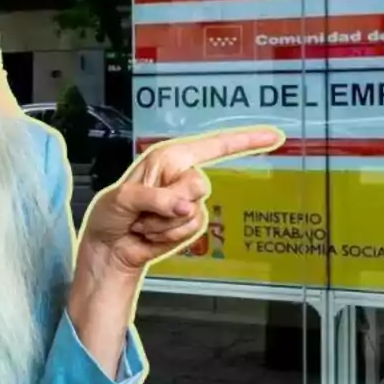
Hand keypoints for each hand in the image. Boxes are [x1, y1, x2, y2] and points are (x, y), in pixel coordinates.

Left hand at [77, 126, 284, 281]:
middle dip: (170, 201)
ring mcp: (187, 201)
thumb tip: (186, 207)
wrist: (110, 247)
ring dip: (163, 222)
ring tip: (144, 221)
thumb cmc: (110, 214)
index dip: (245, 140)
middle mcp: (182, 175)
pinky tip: (152, 233)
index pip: (214, 145)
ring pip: (194, 212)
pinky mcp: (188, 223)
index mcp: (169, 157)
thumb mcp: (124, 199)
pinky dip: (167, 235)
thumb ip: (155, 199)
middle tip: (144, 208)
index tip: (273, 136)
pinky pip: (191, 229)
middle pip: (199, 185)